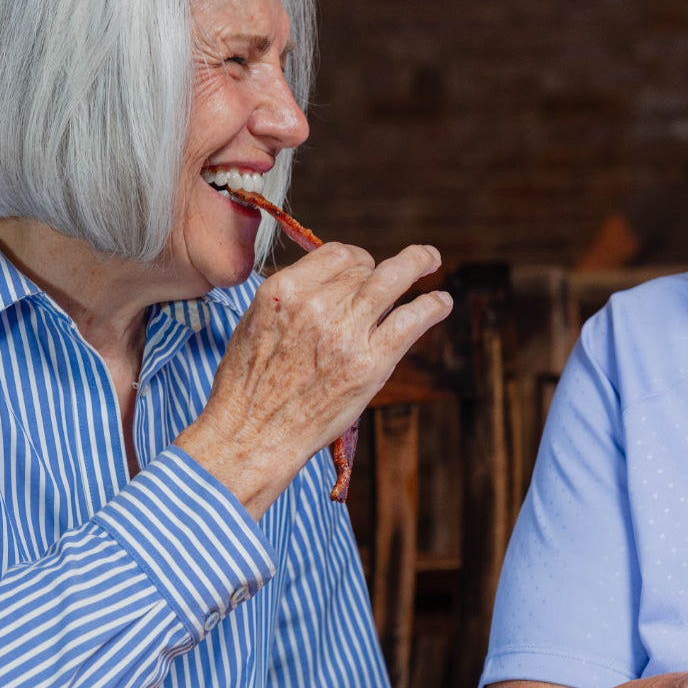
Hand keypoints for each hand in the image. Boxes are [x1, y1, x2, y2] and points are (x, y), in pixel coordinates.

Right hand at [175, 241, 451, 517]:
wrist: (251, 434)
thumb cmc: (246, 386)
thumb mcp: (254, 323)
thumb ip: (288, 300)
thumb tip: (323, 287)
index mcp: (284, 290)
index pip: (335, 253)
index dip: (354, 258)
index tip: (361, 268)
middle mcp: (315, 303)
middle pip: (363, 267)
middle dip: (376, 270)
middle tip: (393, 274)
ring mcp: (345, 332)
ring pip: (393, 279)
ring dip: (417, 262)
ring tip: (431, 259)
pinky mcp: (370, 363)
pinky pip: (412, 320)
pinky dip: (432, 306)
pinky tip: (441, 302)